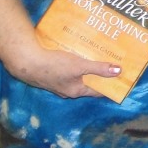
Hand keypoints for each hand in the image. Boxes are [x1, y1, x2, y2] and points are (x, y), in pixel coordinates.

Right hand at [0, 0, 117, 98]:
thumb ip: (99, 68)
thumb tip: (119, 71)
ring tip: (96, 58)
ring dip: (86, 69)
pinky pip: (67, 72)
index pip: (98, 91)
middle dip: (98, 74)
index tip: (120, 78)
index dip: (109, 84)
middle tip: (110, 64)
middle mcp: (68, 91)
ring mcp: (58, 84)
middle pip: (88, 83)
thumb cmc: (54, 66)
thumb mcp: (80, 66)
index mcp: (77, 91)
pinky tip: (76, 56)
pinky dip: (74, 65)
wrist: (27, 62)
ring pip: (78, 77)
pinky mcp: (51, 75)